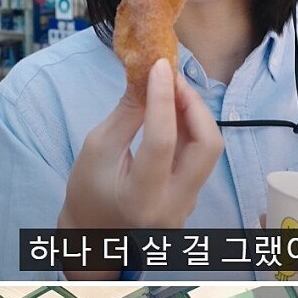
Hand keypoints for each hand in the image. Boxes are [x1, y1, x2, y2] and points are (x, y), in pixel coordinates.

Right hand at [57, 49, 220, 231]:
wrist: (94, 232)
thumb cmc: (87, 189)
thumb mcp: (98, 147)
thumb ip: (129, 112)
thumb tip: (149, 73)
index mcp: (140, 198)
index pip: (162, 141)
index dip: (163, 97)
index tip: (159, 65)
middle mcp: (172, 207)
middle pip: (207, 147)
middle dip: (194, 106)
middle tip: (172, 80)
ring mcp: (187, 207)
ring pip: (209, 150)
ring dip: (194, 114)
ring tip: (171, 91)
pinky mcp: (193, 200)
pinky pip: (201, 157)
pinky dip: (191, 129)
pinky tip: (173, 115)